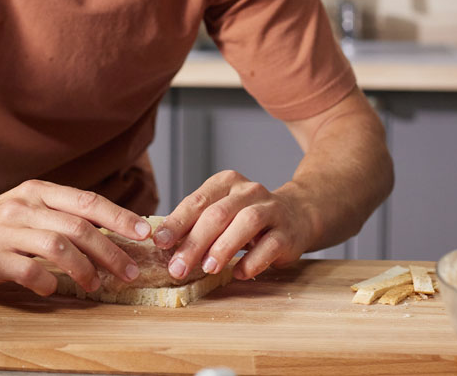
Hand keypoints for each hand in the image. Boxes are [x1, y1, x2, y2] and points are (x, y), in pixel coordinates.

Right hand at [0, 180, 152, 295]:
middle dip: (111, 251)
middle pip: (79, 227)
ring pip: (59, 247)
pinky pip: (30, 272)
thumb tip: (110, 230)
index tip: (145, 232)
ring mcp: (9, 232)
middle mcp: (25, 206)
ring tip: (97, 284)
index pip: (88, 201)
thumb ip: (61, 214)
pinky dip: (48, 284)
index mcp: (39, 191)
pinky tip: (53, 290)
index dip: (120, 217)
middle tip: (129, 271)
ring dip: (85, 269)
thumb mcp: (28, 206)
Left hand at [153, 170, 312, 281]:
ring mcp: (271, 209)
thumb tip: (162, 245)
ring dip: (224, 247)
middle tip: (177, 268)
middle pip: (218, 214)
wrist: (297, 214)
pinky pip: (271, 245)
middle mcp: (248, 191)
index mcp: (225, 182)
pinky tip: (239, 273)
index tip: (159, 242)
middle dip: (195, 242)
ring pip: (246, 223)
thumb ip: (195, 224)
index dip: (177, 222)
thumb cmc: (247, 217)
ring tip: (208, 268)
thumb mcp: (220, 212)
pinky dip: (253, 261)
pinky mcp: (287, 232)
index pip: (197, 201)